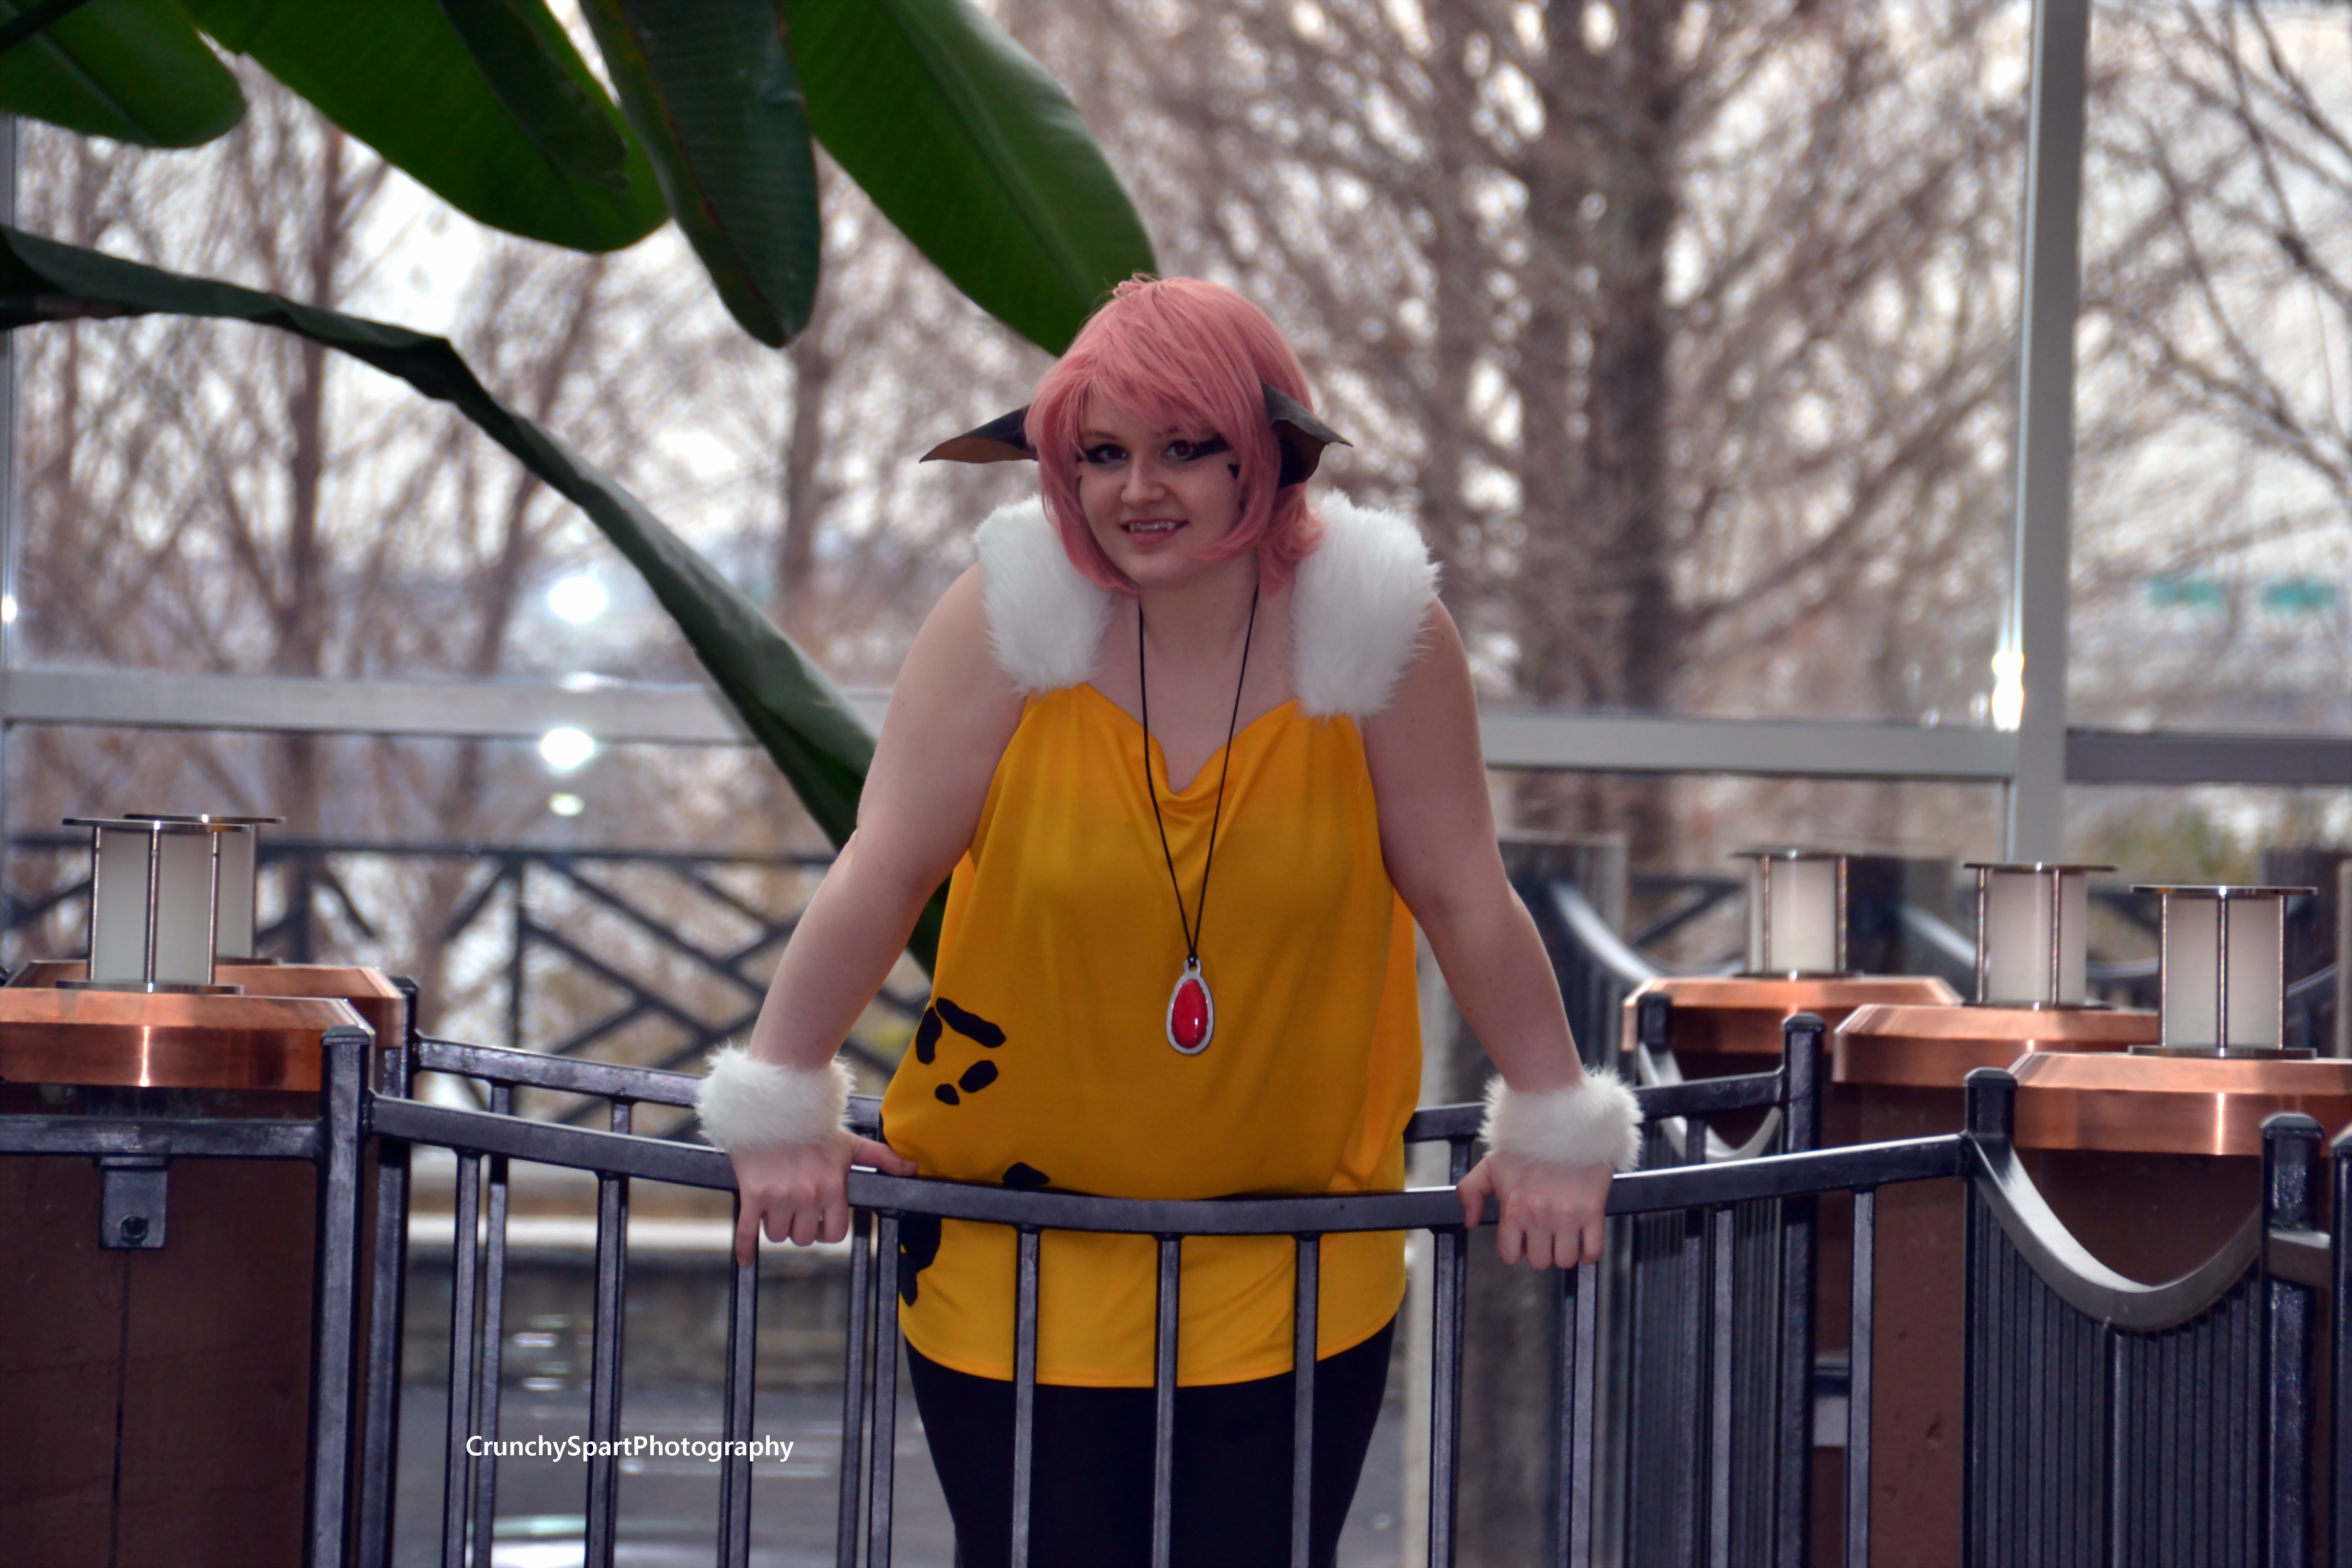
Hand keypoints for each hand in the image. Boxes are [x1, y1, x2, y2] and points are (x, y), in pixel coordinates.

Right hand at [730, 1130, 916, 1263]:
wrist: (775, 1105)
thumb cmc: (813, 1126)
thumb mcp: (851, 1143)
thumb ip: (882, 1158)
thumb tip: (912, 1169)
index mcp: (832, 1188)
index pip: (834, 1233)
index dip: (827, 1231)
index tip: (820, 1223)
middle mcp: (807, 1197)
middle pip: (803, 1238)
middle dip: (801, 1228)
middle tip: (797, 1212)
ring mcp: (779, 1197)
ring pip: (778, 1235)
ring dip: (777, 1226)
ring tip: (777, 1207)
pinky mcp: (753, 1195)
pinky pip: (748, 1231)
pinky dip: (745, 1249)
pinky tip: (745, 1260)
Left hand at [1455, 1151, 1612, 1267]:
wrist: (1561, 1122)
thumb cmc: (1525, 1144)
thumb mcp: (1489, 1165)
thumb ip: (1471, 1192)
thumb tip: (1469, 1222)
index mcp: (1513, 1210)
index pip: (1510, 1254)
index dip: (1515, 1249)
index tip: (1522, 1239)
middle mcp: (1539, 1218)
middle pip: (1540, 1261)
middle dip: (1540, 1251)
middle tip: (1544, 1235)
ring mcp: (1567, 1217)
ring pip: (1565, 1260)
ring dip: (1563, 1252)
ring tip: (1563, 1236)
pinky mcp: (1593, 1211)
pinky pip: (1593, 1251)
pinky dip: (1588, 1252)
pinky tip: (1582, 1239)